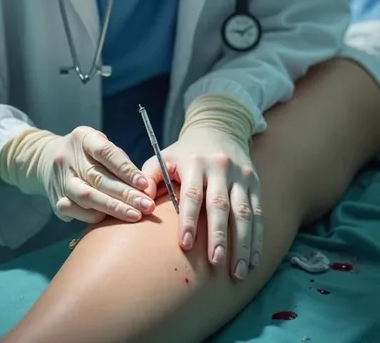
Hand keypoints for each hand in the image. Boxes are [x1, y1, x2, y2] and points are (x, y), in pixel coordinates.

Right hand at [42, 127, 156, 223]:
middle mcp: (67, 158)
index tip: (144, 184)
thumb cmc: (85, 153)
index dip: (126, 170)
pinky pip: (78, 212)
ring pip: (87, 198)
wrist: (46, 159)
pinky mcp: (55, 200)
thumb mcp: (100, 144)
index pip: (105, 153)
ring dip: (114, 209)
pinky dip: (97, 216)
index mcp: (82, 138)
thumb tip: (143, 186)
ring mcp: (59, 180)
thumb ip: (119, 161)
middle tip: (147, 205)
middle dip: (126, 195)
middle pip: (98, 179)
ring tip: (135, 215)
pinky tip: (112, 220)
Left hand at [142, 127, 261, 279]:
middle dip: (219, 235)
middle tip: (215, 262)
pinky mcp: (254, 183)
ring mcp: (240, 175)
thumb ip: (149, 177)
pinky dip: (257, 238)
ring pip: (243, 212)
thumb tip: (141, 202)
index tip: (185, 245)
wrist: (219, 127)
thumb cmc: (185, 152)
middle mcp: (220, 168)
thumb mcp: (164, 156)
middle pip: (220, 205)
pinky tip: (253, 260)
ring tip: (238, 272)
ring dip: (242, 243)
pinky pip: (258, 212)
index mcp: (195, 163)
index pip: (192, 194)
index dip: (189, 219)